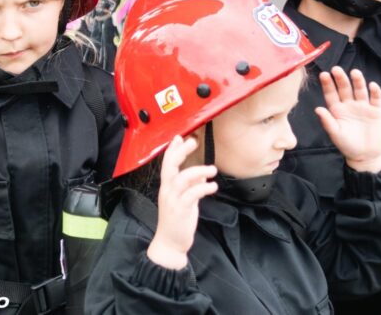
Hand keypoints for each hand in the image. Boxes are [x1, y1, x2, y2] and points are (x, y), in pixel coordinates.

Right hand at [146, 135, 217, 268]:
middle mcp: (167, 191)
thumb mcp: (185, 200)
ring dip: (198, 170)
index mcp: (167, 187)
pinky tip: (213, 186)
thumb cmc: (177, 221)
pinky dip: (203, 187)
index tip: (179, 137)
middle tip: (193, 141)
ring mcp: (173, 200)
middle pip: (170, 166)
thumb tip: (202, 174)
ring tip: (213, 170)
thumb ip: (191, 186)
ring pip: (182, 178)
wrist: (170, 244)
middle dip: (181, 152)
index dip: (172, 150)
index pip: (167, 164)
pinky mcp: (181, 210)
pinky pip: (192, 194)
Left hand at [316, 66, 380, 172]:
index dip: (328, 84)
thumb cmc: (348, 145)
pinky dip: (375, 91)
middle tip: (336, 69)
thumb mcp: (336, 134)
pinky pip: (376, 98)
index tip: (324, 75)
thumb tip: (317, 109)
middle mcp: (350, 105)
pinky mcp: (376, 110)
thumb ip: (327, 121)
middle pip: (345, 88)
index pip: (331, 94)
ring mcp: (363, 106)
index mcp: (337, 110)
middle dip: (341, 79)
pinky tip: (372, 86)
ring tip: (355, 73)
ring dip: (358, 81)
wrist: (367, 155)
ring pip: (360, 90)